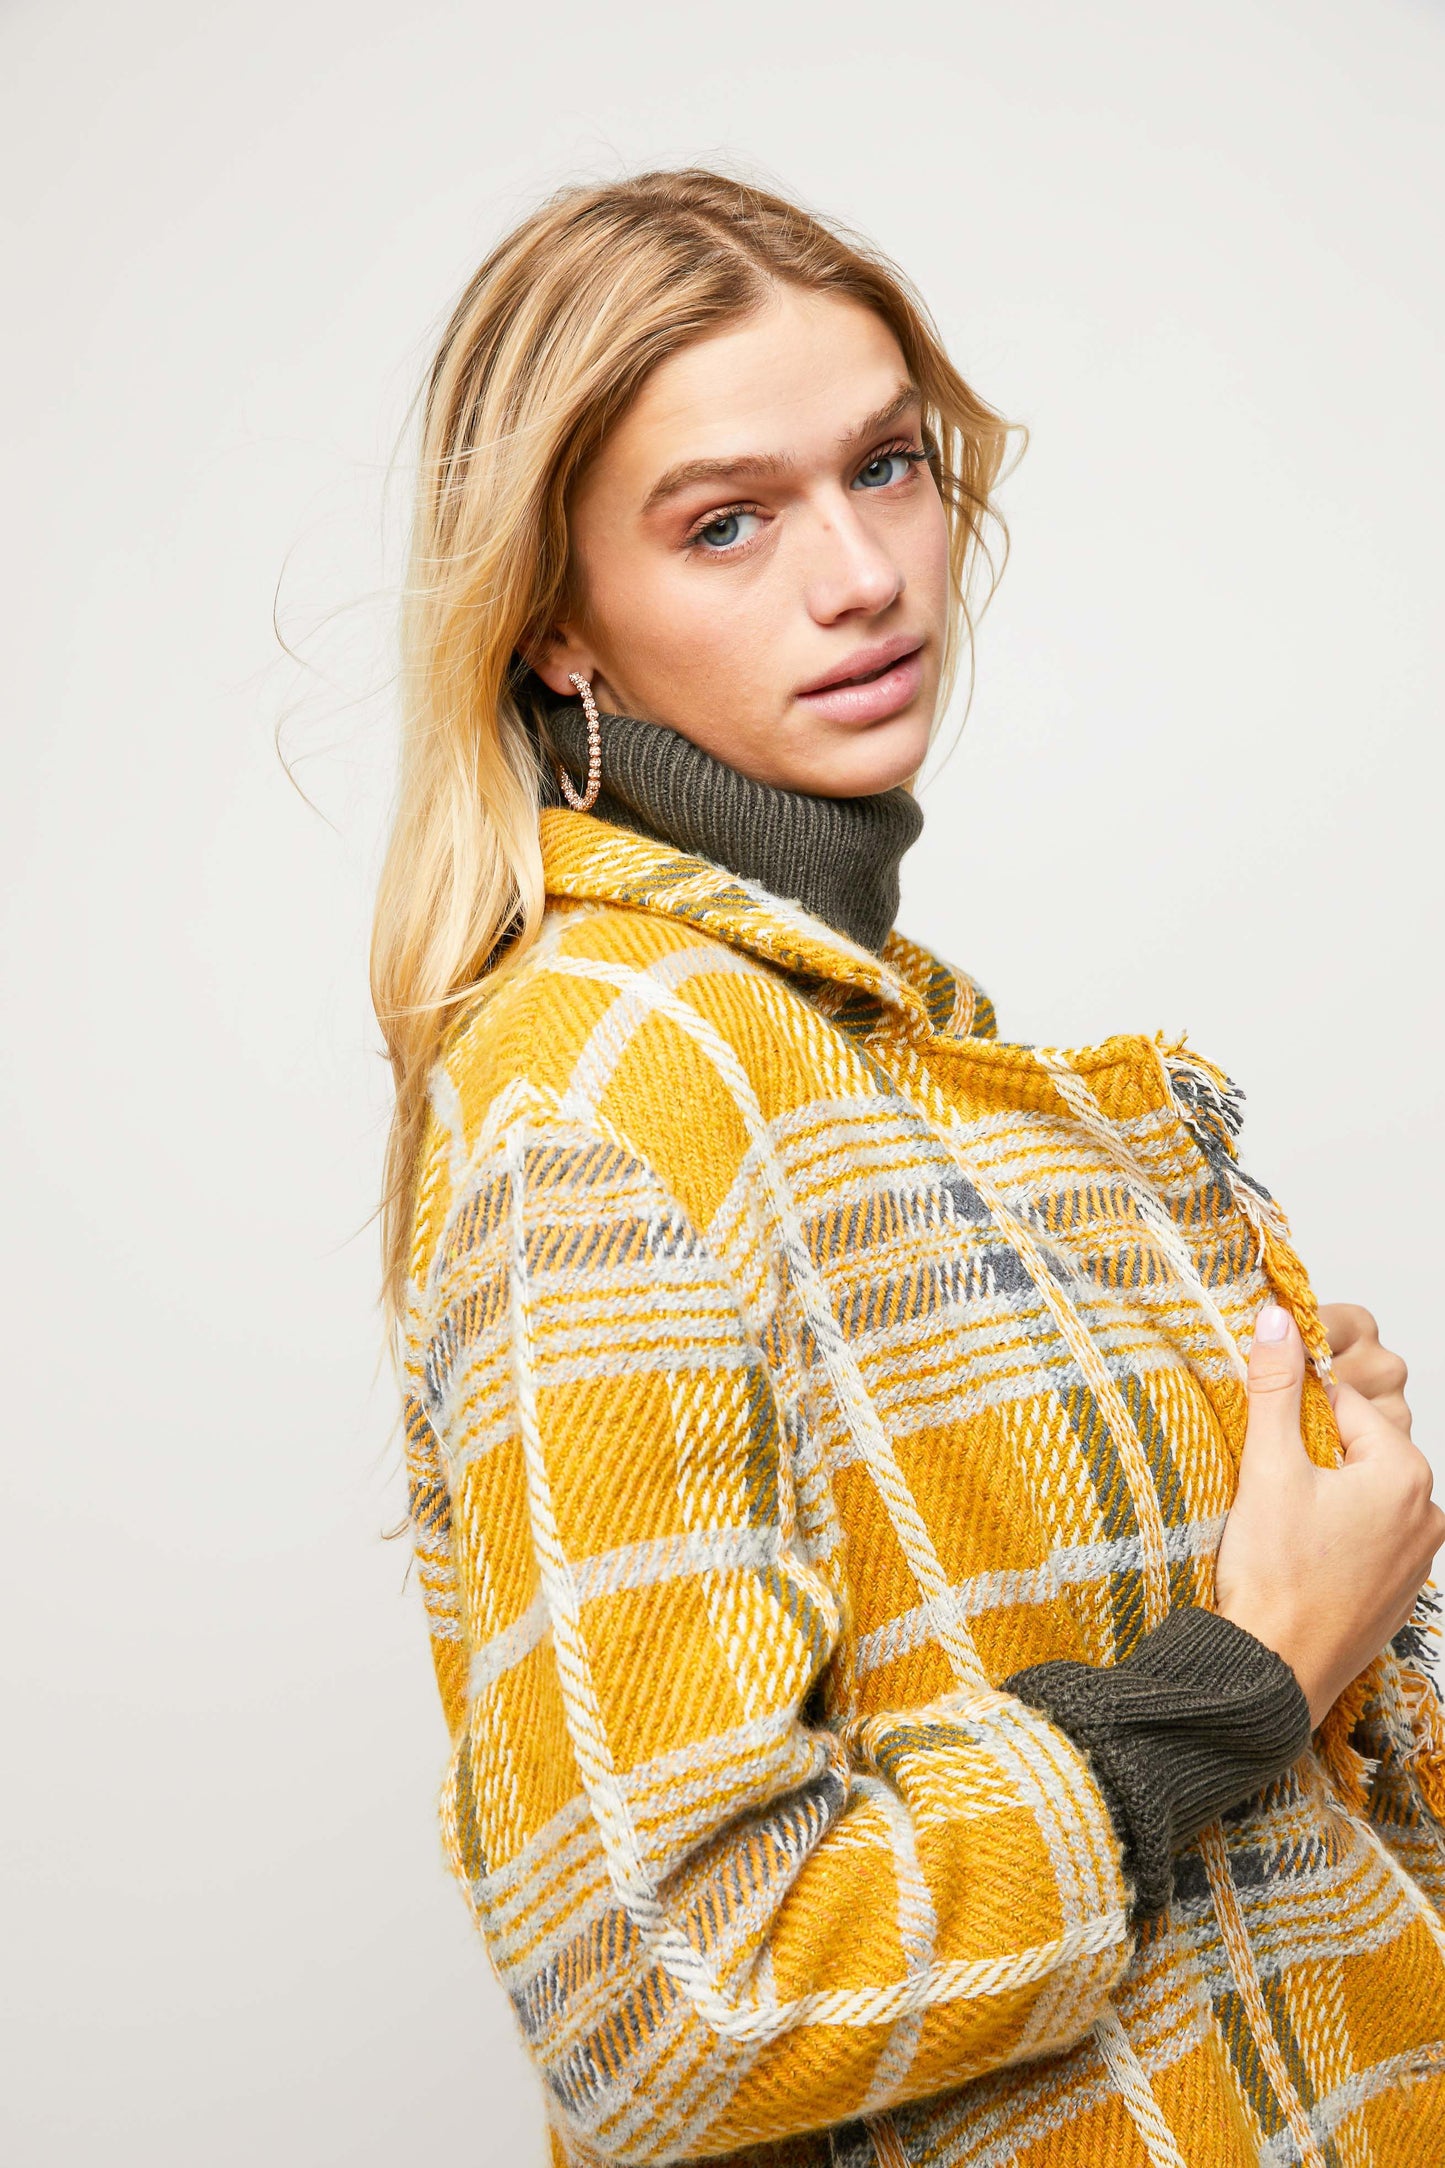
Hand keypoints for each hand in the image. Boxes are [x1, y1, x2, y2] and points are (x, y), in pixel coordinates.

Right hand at [1214, 1303, 1444, 1726]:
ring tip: (1279, 1526)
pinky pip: (1367, 1540)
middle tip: (1267, 1488)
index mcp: (1404, 1473)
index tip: (1261, 1438)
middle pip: (1356, 1449)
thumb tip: (1278, 1320)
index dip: (1292, 1414)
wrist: (1272, 1674)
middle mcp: (1427, 1513)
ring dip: (1321, 1497)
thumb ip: (1276, 1387)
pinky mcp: (1399, 1593)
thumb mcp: (1268, 1467)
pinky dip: (1333, 1538)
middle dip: (1309, 1456)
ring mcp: (1418, 1558)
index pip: (1342, 1404)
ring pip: (1361, 1495)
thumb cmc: (1274, 1577)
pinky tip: (1297, 1557)